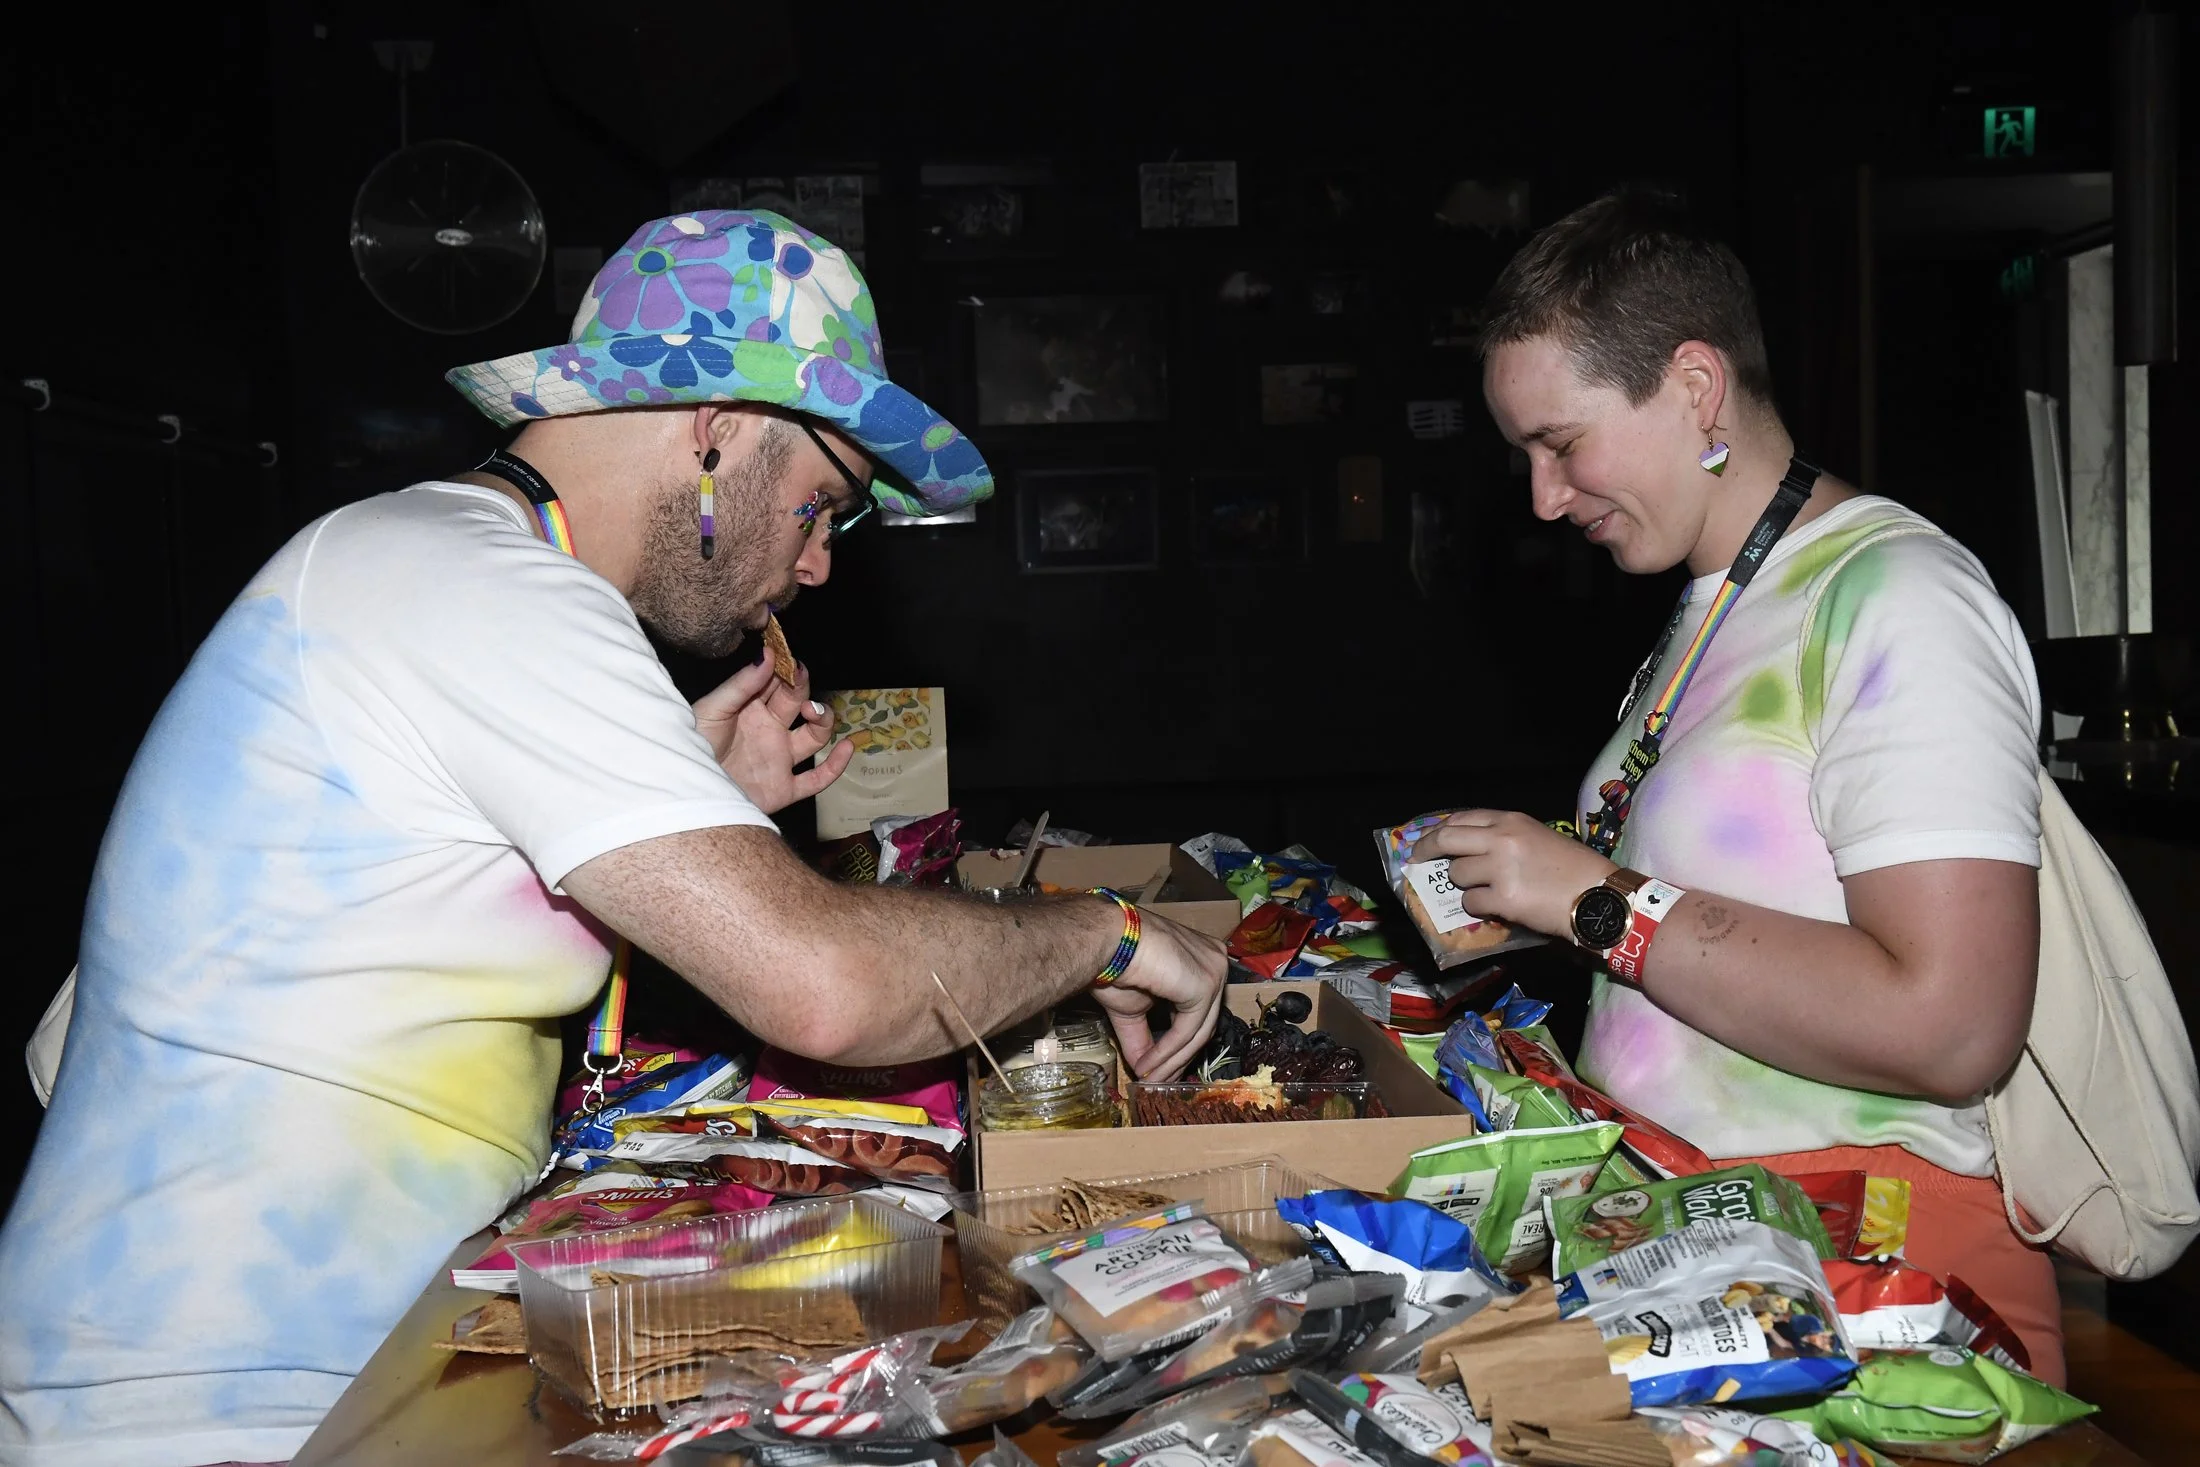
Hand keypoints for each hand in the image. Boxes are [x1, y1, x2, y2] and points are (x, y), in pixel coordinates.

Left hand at [690, 658, 854, 816]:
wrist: (686, 790)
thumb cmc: (691, 747)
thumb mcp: (712, 709)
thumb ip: (741, 684)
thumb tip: (768, 654)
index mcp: (750, 710)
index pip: (778, 683)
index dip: (787, 670)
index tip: (792, 660)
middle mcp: (769, 732)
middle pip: (798, 704)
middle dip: (803, 689)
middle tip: (799, 681)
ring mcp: (779, 760)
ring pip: (815, 737)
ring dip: (822, 719)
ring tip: (814, 711)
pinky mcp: (784, 789)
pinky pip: (817, 779)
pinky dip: (836, 766)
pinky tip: (847, 748)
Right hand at [1090, 909, 1226, 1079]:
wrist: (1103, 941)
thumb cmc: (1115, 962)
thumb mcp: (1135, 1008)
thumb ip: (1146, 1038)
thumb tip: (1145, 1072)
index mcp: (1203, 960)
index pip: (1200, 1011)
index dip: (1180, 1045)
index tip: (1162, 1071)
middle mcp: (1216, 961)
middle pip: (1203, 1023)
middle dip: (1179, 1058)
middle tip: (1158, 1083)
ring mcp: (1214, 971)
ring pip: (1197, 1031)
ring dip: (1172, 1061)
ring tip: (1150, 1079)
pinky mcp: (1206, 984)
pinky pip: (1188, 1030)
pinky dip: (1168, 1052)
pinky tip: (1148, 1066)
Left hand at [1408, 809, 1616, 940]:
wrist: (1597, 896)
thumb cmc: (1573, 868)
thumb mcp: (1538, 837)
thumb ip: (1504, 837)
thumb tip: (1467, 850)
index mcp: (1511, 820)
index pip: (1461, 818)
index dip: (1438, 830)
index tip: (1426, 841)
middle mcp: (1501, 838)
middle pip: (1446, 839)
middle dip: (1426, 850)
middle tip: (1418, 862)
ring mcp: (1500, 868)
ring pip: (1457, 875)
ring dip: (1464, 887)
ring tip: (1485, 892)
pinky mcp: (1503, 898)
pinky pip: (1471, 903)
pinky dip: (1478, 909)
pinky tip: (1495, 909)